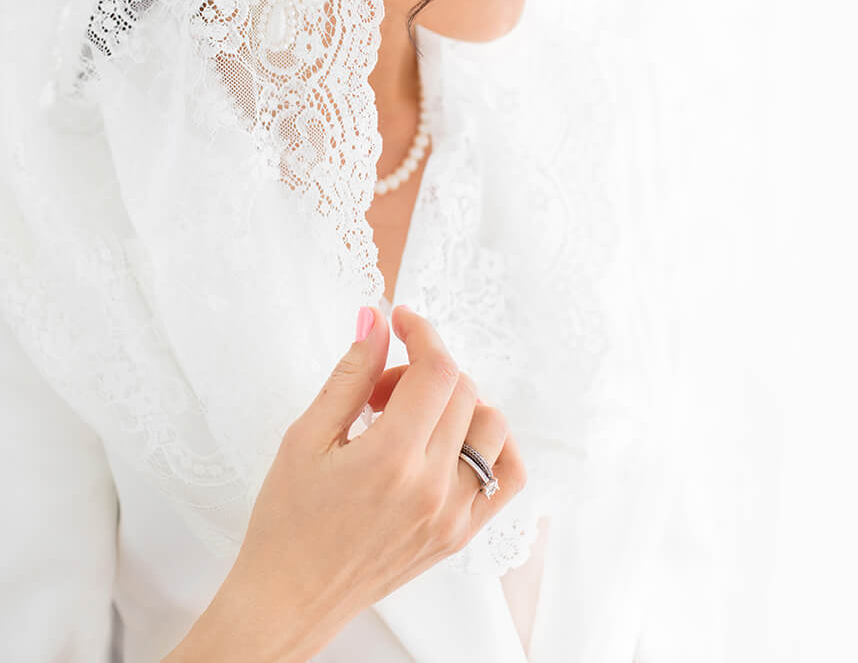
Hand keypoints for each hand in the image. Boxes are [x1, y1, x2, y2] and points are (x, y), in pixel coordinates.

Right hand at [205, 304, 526, 660]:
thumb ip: (351, 374)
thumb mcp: (306, 437)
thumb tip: (377, 319)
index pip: (437, 371)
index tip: (402, 321)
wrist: (288, 600)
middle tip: (381, 391)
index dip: (423, 333)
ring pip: (491, 426)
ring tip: (410, 422)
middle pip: (463, 391)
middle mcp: (433, 488)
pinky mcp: (461, 534)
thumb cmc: (287, 521)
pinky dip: (493, 446)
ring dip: (458, 405)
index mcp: (391, 460)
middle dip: (424, 370)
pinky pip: (508, 476)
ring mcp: (454, 514)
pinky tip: (454, 442)